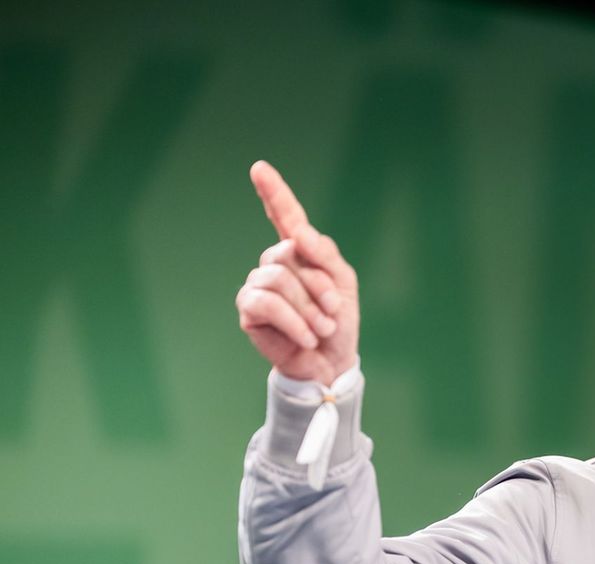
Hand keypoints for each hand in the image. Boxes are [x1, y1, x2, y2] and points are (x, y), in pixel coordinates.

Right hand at [236, 160, 358, 385]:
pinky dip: (294, 322)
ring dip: (309, 308)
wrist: (331, 362)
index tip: (260, 168)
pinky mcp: (249, 311)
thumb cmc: (337, 322)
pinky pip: (268, 303)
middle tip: (332, 312)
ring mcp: (258, 285)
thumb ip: (324, 253)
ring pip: (278, 278)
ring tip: (320, 328)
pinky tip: (307, 337)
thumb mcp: (344, 282)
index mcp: (300, 252)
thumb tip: (297, 233)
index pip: (284, 216)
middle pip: (288, 252)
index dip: (273, 192)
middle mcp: (275, 264)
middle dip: (318, 285)